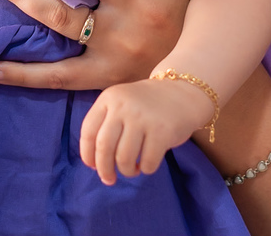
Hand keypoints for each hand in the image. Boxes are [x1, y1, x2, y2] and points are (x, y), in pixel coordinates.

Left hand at [80, 77, 214, 184]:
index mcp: (109, 97)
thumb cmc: (147, 105)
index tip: (92, 166)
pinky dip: (146, 170)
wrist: (183, 92)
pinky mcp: (162, 132)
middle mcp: (124, 106)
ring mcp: (143, 118)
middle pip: (103, 147)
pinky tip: (147, 164)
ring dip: (126, 171)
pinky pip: (148, 162)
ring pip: (124, 158)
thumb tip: (93, 163)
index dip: (87, 154)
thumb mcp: (122, 103)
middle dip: (104, 169)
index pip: (88, 131)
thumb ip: (106, 124)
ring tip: (132, 169)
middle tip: (108, 179)